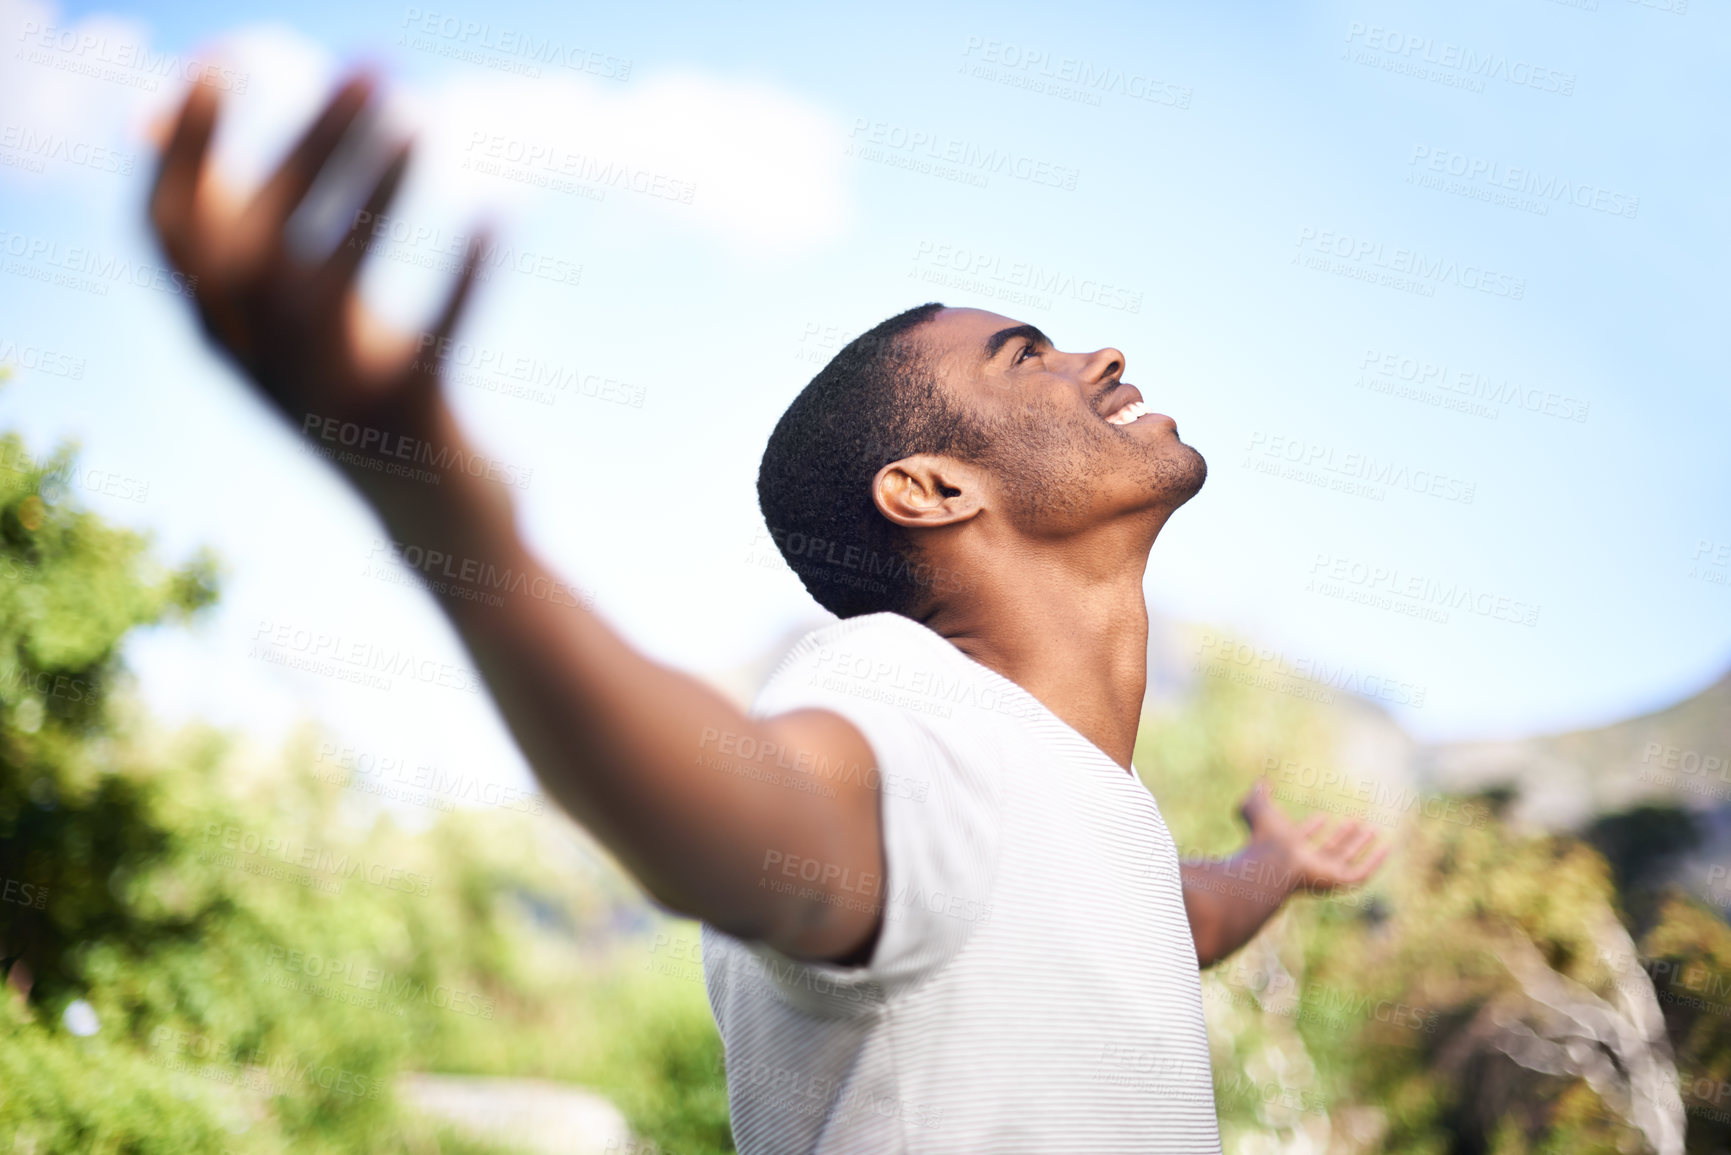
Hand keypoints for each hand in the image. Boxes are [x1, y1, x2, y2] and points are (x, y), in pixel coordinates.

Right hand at [148, 72, 484, 439]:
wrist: (440, 526)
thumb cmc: (367, 396)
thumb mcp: (301, 322)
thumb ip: (248, 234)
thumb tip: (173, 106)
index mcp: (221, 333)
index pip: (166, 233)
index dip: (180, 149)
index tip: (223, 66)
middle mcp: (259, 369)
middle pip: (255, 243)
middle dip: (309, 146)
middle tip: (373, 69)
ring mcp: (330, 404)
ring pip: (330, 287)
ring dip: (374, 195)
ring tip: (422, 119)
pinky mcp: (407, 428)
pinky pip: (432, 342)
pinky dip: (463, 279)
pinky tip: (496, 217)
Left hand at [1237, 777, 1389, 897]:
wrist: (1272, 860)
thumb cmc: (1263, 835)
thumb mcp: (1257, 807)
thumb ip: (1258, 795)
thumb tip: (1261, 781)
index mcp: (1286, 849)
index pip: (1301, 840)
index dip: (1311, 828)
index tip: (1324, 815)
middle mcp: (1305, 863)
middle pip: (1328, 851)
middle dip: (1342, 836)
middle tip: (1356, 820)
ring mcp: (1322, 874)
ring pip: (1346, 860)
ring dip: (1360, 844)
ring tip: (1374, 828)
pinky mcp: (1338, 882)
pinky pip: (1362, 873)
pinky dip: (1375, 861)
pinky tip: (1386, 846)